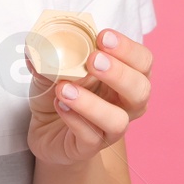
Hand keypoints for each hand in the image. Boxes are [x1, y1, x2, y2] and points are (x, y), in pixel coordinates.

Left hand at [25, 28, 152, 165]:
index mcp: (125, 77)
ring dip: (91, 103)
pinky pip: (91, 137)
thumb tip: (40, 44)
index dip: (128, 49)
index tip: (103, 37)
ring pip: (118, 120)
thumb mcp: (53, 68)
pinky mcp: (90, 147)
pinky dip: (74, 119)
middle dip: (119, 73)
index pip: (143, 61)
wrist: (46, 131)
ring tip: (64, 88)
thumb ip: (50, 56)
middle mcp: (125, 104)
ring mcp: (110, 129)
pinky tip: (59, 104)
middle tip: (93, 60)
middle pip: (141, 90)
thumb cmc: (60, 92)